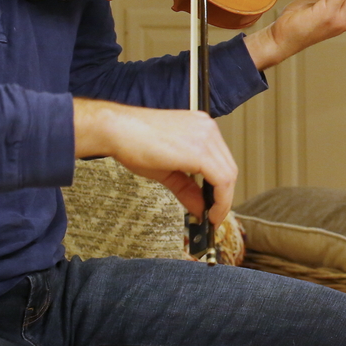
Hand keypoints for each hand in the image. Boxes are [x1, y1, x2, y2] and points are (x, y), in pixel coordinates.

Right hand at [73, 98, 236, 223]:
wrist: (117, 130)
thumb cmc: (135, 141)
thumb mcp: (167, 169)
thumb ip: (187, 188)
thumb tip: (199, 208)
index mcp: (202, 128)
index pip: (222, 161)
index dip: (222, 189)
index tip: (216, 207)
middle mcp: (208, 129)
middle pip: (229, 169)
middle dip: (223, 198)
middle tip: (214, 216)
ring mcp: (206, 136)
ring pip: (228, 175)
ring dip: (222, 202)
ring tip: (211, 217)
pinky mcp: (200, 150)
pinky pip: (221, 179)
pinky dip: (220, 200)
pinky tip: (210, 212)